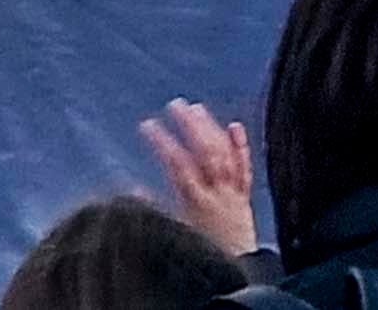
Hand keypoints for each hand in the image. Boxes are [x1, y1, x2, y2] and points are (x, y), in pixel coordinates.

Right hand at [139, 98, 258, 258]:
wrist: (236, 274)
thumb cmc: (202, 255)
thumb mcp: (173, 235)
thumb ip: (154, 211)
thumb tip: (133, 189)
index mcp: (196, 203)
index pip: (178, 164)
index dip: (162, 142)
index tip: (146, 124)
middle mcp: (217, 194)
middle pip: (206, 153)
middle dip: (190, 126)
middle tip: (175, 104)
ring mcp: (233, 194)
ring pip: (224, 155)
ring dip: (211, 128)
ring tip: (196, 107)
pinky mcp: (243, 198)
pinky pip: (244, 169)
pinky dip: (240, 146)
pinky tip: (235, 126)